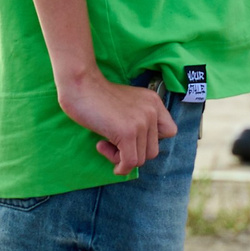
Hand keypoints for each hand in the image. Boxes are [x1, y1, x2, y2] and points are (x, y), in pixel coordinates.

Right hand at [54, 69, 175, 175]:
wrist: (80, 84)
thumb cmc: (95, 94)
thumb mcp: (127, 103)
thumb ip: (138, 119)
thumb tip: (138, 150)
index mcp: (154, 102)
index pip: (169, 132)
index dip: (150, 140)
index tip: (132, 137)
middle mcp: (152, 111)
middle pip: (153, 150)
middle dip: (133, 153)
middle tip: (112, 142)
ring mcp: (141, 122)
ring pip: (141, 159)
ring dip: (121, 158)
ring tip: (104, 143)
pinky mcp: (128, 133)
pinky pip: (130, 162)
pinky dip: (119, 166)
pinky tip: (101, 148)